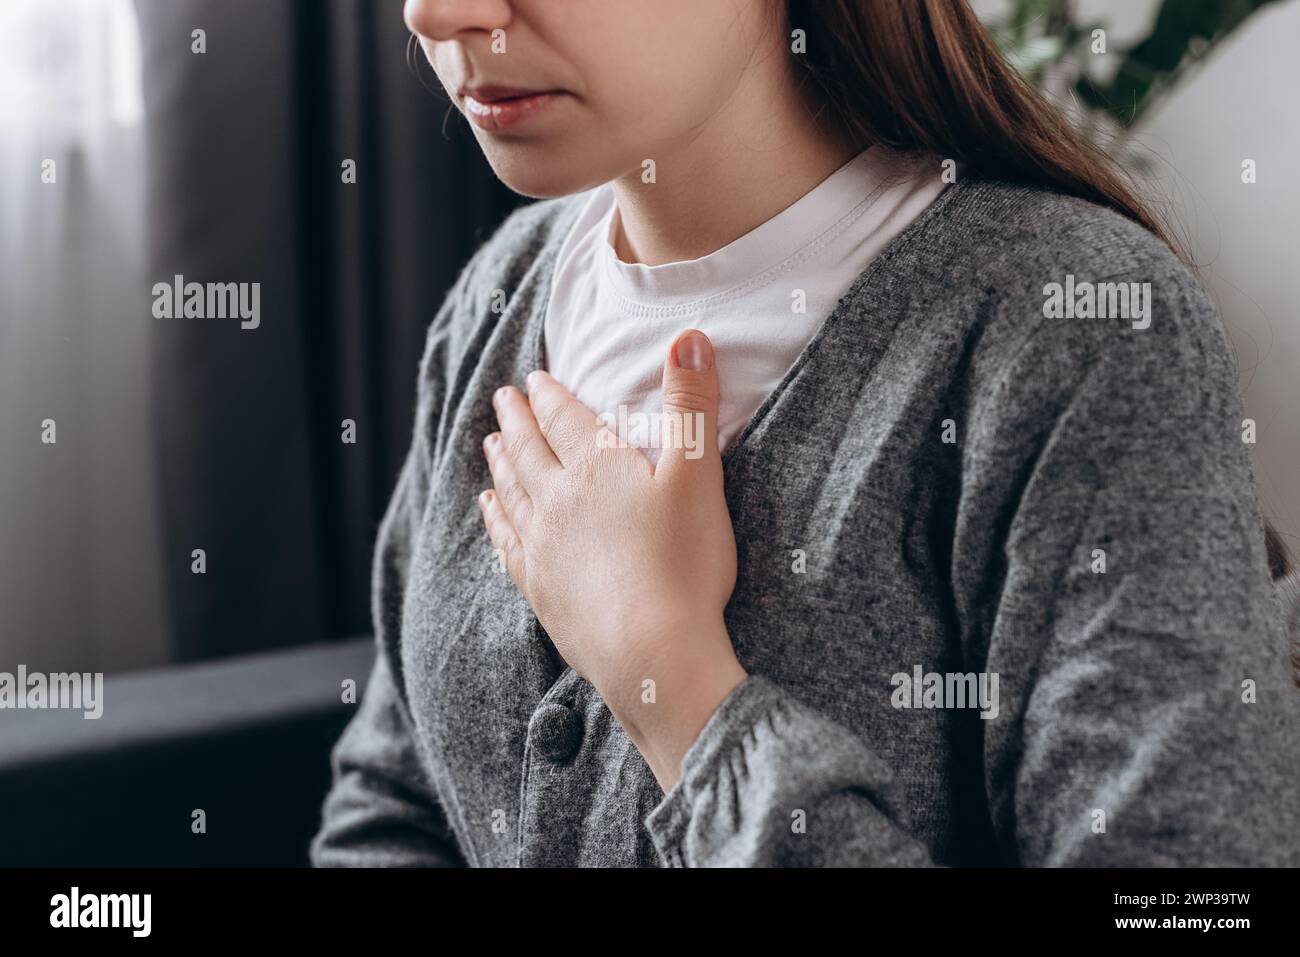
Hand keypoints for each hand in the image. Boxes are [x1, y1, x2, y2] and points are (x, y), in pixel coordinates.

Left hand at [477, 329, 746, 789]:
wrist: (651, 653)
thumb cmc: (683, 564)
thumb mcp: (699, 475)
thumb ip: (692, 403)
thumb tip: (689, 334)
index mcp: (597, 469)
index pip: (566, 420)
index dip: (551, 396)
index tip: (534, 379)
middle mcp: (559, 501)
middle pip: (530, 450)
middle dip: (517, 421)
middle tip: (503, 399)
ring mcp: (543, 548)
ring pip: (512, 492)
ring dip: (501, 463)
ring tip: (491, 444)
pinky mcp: (540, 589)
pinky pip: (507, 543)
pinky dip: (496, 519)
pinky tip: (491, 510)